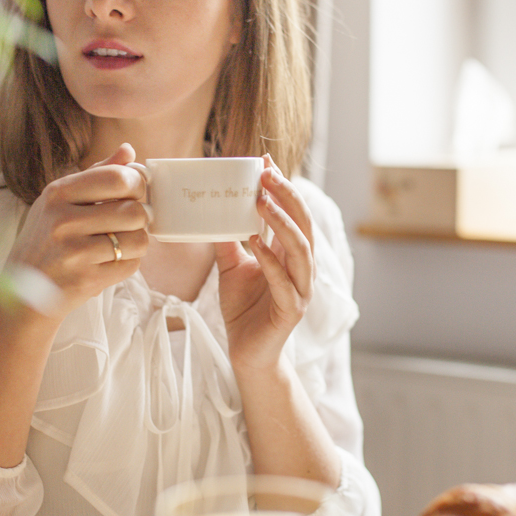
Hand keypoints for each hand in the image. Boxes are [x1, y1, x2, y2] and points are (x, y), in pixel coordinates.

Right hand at [8, 143, 148, 318]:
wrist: (24, 292)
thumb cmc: (46, 240)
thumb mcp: (61, 200)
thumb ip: (97, 173)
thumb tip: (128, 150)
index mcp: (58, 193)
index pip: (117, 178)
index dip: (138, 183)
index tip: (135, 192)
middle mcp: (63, 220)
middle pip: (134, 211)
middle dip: (141, 216)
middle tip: (129, 221)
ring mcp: (74, 252)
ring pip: (138, 239)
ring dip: (136, 242)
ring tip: (119, 242)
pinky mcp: (86, 279)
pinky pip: (131, 265)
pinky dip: (128, 262)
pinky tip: (109, 261)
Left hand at [215, 155, 314, 373]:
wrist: (246, 353)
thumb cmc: (243, 309)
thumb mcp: (231, 267)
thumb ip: (228, 240)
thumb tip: (212, 210)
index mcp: (291, 254)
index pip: (293, 214)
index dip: (283, 188)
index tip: (265, 162)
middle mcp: (302, 268)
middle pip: (303, 225)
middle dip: (287, 196)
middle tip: (266, 174)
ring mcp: (300, 289)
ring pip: (301, 249)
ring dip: (282, 223)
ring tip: (262, 201)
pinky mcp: (291, 310)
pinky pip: (284, 281)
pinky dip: (270, 260)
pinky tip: (254, 243)